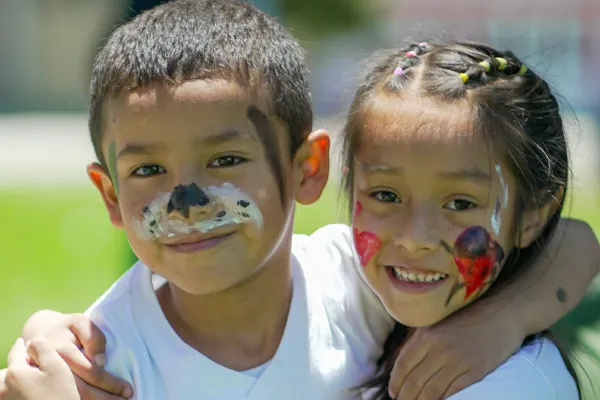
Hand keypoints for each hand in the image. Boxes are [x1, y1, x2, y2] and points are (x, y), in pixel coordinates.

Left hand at [2, 337, 78, 399]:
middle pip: (10, 369)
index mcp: (15, 372)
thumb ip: (43, 348)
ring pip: (9, 383)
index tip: (26, 342)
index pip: (17, 350)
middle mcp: (5, 388)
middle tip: (30, 362)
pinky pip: (14, 395)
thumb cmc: (60, 397)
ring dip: (19, 379)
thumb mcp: (57, 367)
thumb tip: (32, 341)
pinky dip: (20, 391)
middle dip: (19, 364)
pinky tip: (35, 393)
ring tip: (33, 379)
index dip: (25, 345)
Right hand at [21, 310, 132, 398]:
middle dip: (105, 398)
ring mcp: (48, 380)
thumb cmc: (66, 327)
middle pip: (82, 390)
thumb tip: (101, 362)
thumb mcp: (80, 322)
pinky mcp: (48, 385)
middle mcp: (52, 368)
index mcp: (61, 351)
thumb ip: (93, 337)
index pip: (90, 372)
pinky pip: (67, 395)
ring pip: (74, 396)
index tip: (128, 390)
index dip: (110, 383)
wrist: (39, 334)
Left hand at [388, 305, 522, 399]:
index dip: (395, 382)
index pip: (403, 365)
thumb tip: (398, 363)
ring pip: (431, 391)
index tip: (392, 392)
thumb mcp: (435, 323)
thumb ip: (417, 340)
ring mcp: (458, 363)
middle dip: (404, 396)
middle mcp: (439, 350)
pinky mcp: (474, 373)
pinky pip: (452, 393)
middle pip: (414, 382)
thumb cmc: (466, 318)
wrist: (502, 315)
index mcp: (426, 335)